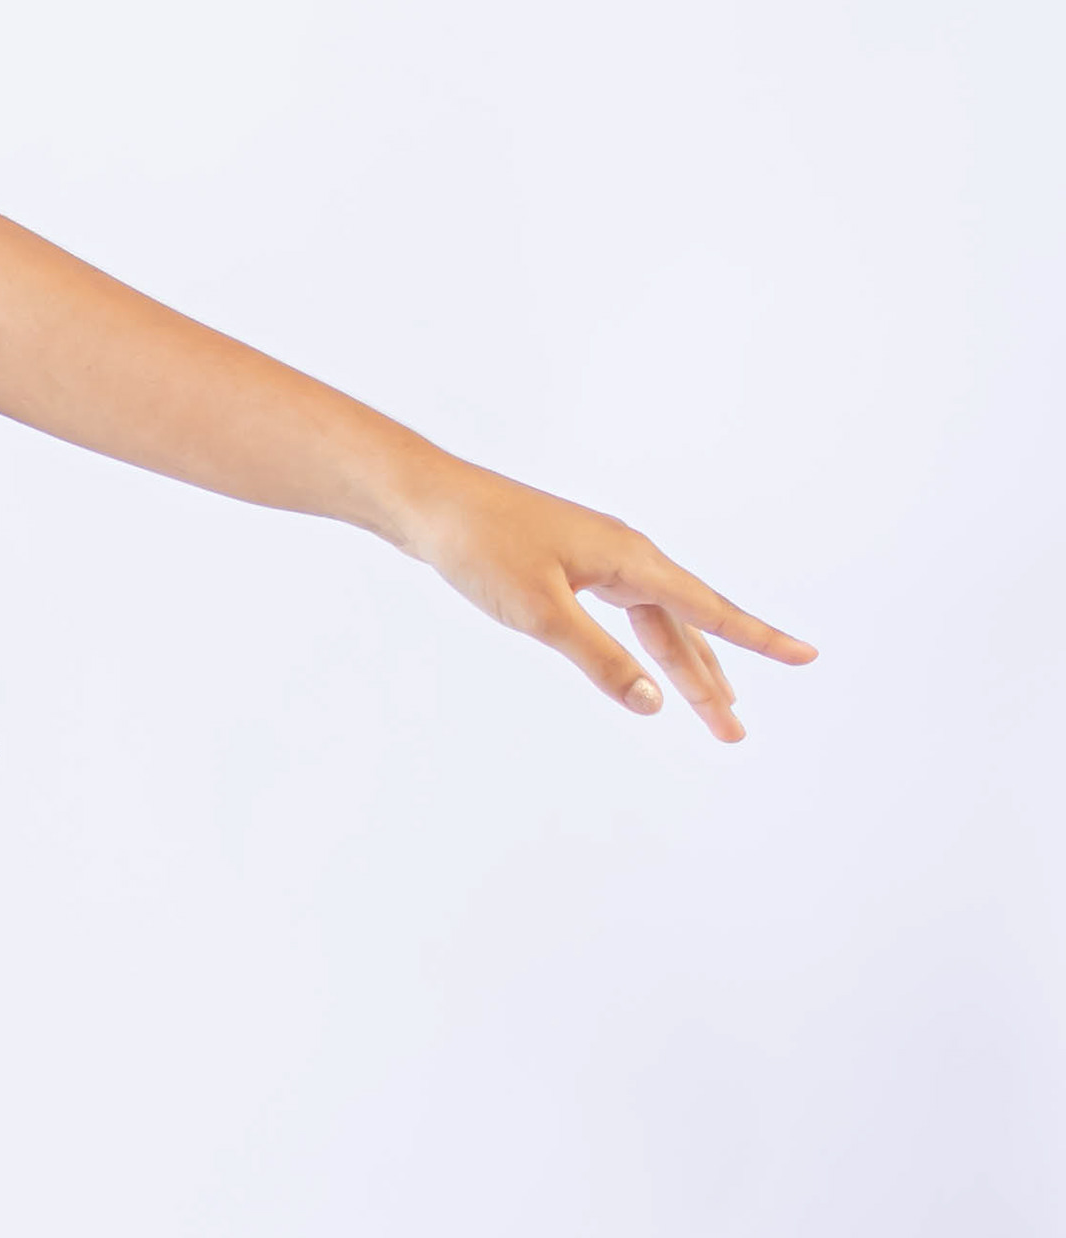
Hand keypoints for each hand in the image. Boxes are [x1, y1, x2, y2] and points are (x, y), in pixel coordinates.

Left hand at [397, 463, 813, 737]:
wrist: (428, 501)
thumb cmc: (480, 546)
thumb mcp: (542, 612)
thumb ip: (600, 660)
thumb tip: (652, 705)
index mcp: (630, 560)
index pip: (709, 610)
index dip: (759, 639)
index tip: (809, 656)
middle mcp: (625, 555)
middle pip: (686, 628)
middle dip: (713, 682)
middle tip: (734, 735)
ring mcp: (599, 558)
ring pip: (656, 622)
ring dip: (681, 668)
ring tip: (710, 713)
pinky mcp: (572, 564)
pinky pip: (628, 613)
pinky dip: (645, 645)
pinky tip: (647, 667)